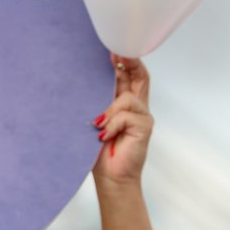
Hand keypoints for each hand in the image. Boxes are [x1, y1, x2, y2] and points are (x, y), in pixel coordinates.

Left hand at [93, 54, 152, 185]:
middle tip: (116, 55)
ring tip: (97, 126)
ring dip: (109, 110)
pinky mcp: (144, 128)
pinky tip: (103, 136)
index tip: (112, 51)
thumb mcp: (97, 122)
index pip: (132, 77)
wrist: (110, 178)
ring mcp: (143, 118)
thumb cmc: (100, 153)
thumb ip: (99, 104)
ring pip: (127, 99)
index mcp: (126, 105)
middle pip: (141, 78)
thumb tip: (85, 81)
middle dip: (129, 64)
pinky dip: (111, 125)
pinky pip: (126, 116)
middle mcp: (138, 109)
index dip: (125, 62)